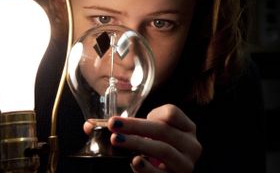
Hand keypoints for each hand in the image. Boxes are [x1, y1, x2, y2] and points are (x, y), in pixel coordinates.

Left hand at [84, 104, 201, 172]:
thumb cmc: (155, 151)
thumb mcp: (146, 136)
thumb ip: (124, 129)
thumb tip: (89, 126)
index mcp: (186, 128)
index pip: (172, 113)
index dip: (152, 112)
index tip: (132, 117)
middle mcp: (191, 144)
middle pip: (163, 129)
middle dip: (135, 126)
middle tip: (113, 125)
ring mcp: (186, 164)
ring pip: (163, 149)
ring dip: (137, 143)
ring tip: (117, 141)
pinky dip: (147, 168)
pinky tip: (134, 162)